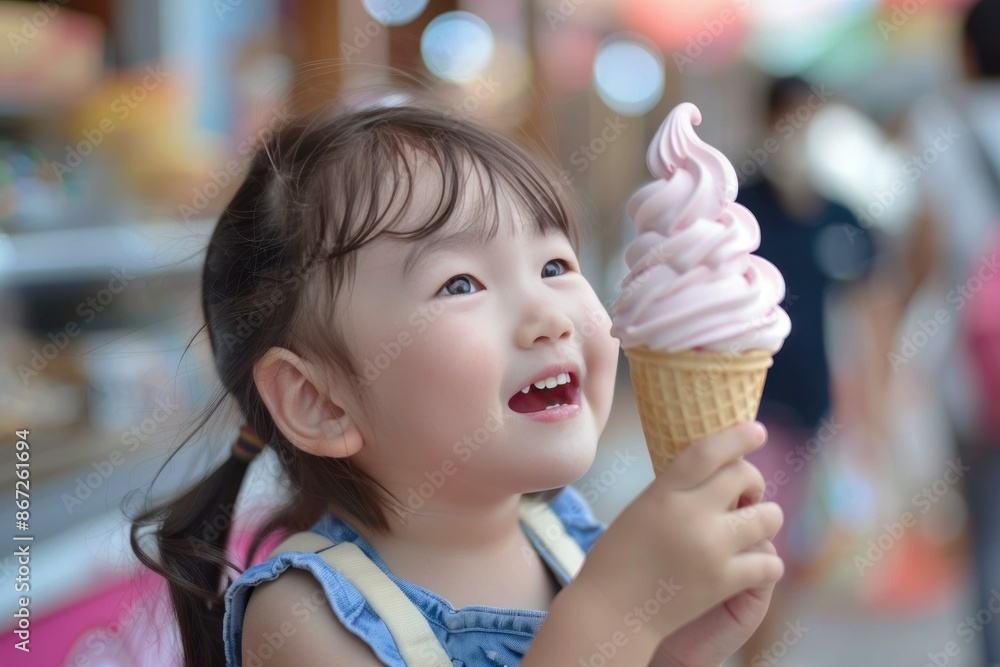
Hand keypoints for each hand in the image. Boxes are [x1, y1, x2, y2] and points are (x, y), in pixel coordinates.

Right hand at [573, 422, 784, 647]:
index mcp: (663, 492)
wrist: (610, 613)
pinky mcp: (724, 581)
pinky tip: (754, 565)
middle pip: (743, 476)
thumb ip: (673, 491)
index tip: (757, 430)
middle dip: (754, 482)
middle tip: (747, 497)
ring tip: (751, 530)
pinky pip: (770, 562)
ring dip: (766, 519)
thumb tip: (715, 473)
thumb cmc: (618, 560)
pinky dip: (766, 563)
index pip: (707, 452)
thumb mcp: (640, 511)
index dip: (736, 436)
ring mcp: (710, 548)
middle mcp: (690, 514)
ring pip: (768, 517)